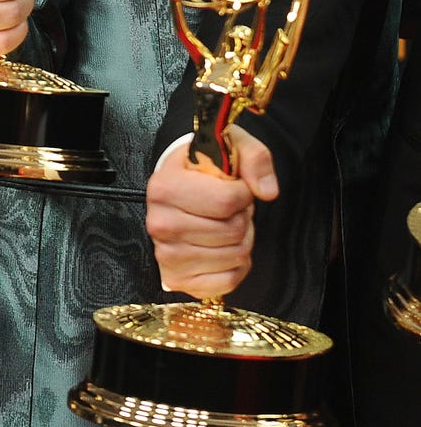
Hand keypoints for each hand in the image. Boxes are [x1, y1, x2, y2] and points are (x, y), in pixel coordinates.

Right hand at [145, 127, 278, 298]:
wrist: (179, 191)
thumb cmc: (204, 170)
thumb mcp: (229, 146)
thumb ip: (254, 158)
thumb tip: (266, 191)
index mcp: (165, 187)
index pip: (225, 201)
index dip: (243, 193)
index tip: (236, 187)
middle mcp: (160, 223)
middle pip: (233, 231)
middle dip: (243, 217)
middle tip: (230, 207)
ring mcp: (167, 255)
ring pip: (234, 255)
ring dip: (242, 240)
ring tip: (226, 223)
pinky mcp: (178, 279)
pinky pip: (228, 280)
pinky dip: (236, 266)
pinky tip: (224, 247)